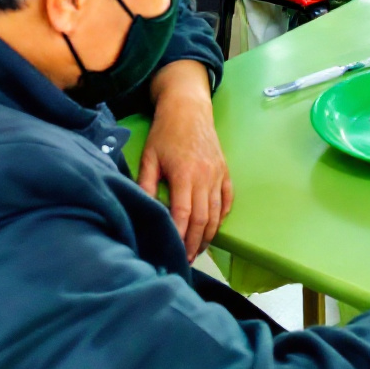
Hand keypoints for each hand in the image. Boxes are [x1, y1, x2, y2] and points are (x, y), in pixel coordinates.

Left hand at [138, 61, 231, 260]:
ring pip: (217, 213)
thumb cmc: (165, 132)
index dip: (178, 235)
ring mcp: (218, 174)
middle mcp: (205, 177)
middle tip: (184, 259)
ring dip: (208, 235)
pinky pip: (228, 199)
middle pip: (203, 219)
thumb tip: (141, 210)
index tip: (170, 251)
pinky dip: (222, 216)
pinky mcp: (225, 171)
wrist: (189, 108)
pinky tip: (212, 227)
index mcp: (185, 174)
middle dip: (193, 243)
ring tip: (197, 250)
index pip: (183, 214)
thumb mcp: (149, 157)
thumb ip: (145, 185)